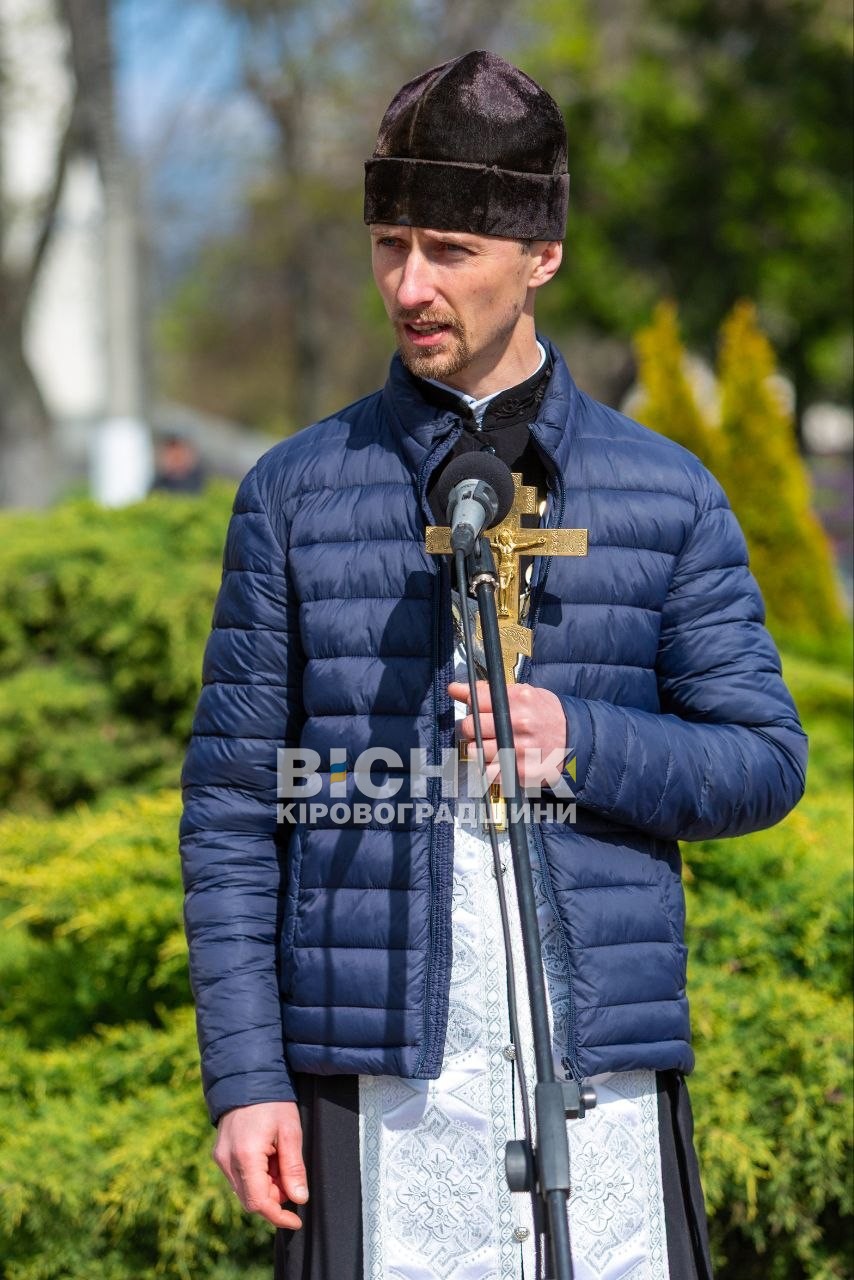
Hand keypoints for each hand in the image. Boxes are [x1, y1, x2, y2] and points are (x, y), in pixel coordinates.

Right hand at [213, 1101, 306, 1228]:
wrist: (247, 1075)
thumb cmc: (272, 1101)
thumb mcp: (290, 1131)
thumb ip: (293, 1167)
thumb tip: (299, 1199)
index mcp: (245, 1156)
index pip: (258, 1203)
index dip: (278, 1216)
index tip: (296, 1220)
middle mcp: (227, 1161)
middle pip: (250, 1200)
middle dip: (274, 1197)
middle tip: (290, 1176)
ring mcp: (220, 1157)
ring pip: (244, 1190)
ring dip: (265, 1186)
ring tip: (279, 1159)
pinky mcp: (219, 1154)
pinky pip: (237, 1177)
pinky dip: (255, 1176)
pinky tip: (268, 1157)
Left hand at [449, 680, 568, 789]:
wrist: (575, 740)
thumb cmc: (546, 714)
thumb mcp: (525, 693)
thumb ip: (490, 691)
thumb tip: (455, 688)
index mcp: (519, 700)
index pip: (476, 699)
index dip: (469, 701)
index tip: (466, 700)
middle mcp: (518, 724)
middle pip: (470, 727)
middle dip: (472, 727)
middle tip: (482, 728)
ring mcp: (519, 750)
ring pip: (474, 751)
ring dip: (479, 749)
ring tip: (492, 745)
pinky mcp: (519, 771)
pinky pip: (488, 772)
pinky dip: (489, 767)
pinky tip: (500, 759)